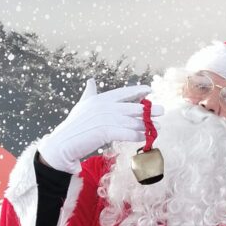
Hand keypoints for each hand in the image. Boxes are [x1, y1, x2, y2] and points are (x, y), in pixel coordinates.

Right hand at [37, 79, 160, 173]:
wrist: (63, 144)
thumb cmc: (74, 127)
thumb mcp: (82, 106)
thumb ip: (89, 93)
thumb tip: (91, 80)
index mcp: (99, 98)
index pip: (122, 92)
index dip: (137, 91)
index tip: (150, 90)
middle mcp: (103, 106)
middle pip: (131, 106)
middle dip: (148, 109)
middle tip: (162, 110)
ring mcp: (104, 118)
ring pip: (131, 121)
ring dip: (146, 125)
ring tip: (158, 127)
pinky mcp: (104, 131)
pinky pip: (126, 133)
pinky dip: (137, 136)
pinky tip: (146, 138)